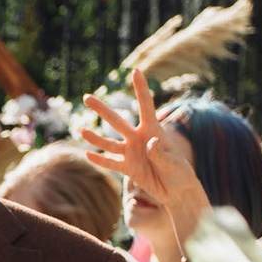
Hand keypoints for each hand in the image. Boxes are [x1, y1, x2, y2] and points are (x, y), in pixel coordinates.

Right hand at [81, 72, 210, 235]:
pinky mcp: (127, 168)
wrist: (176, 191)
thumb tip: (151, 143)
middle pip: (117, 121)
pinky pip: (110, 163)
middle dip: (102, 110)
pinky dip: (100, 160)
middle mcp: (138, 138)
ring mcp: (131, 153)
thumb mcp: (174, 163)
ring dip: (96, 138)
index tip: (136, 70)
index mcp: (154, 131)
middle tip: (86, 97)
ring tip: (81, 131)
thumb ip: (161, 153)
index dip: (140, 89)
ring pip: (110, 143)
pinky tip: (88, 154)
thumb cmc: (179, 172)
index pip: (146, 106)